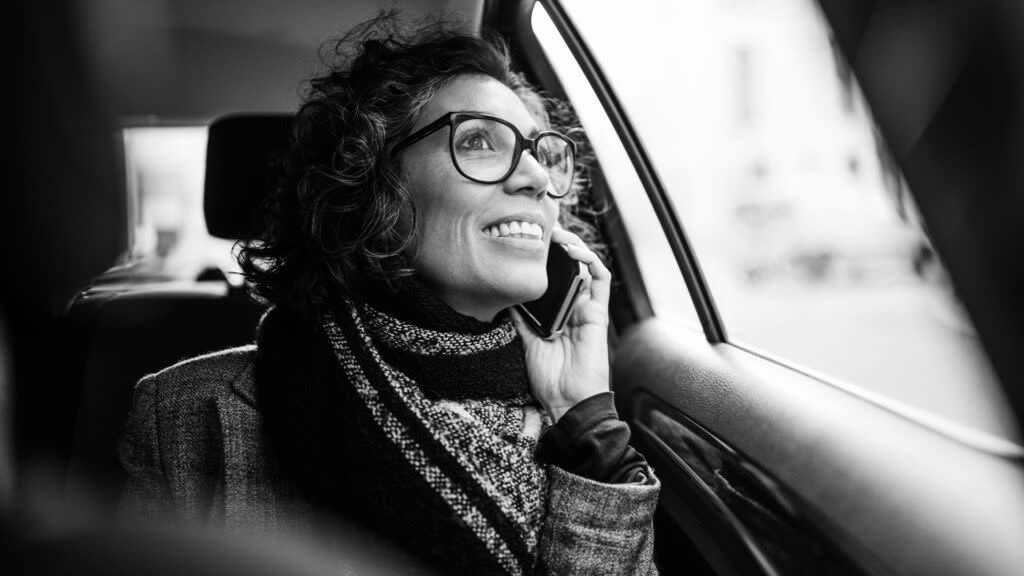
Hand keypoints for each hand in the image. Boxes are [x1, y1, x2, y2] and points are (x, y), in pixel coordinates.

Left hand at [510, 227, 610, 421]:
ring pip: (586, 266)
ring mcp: (586, 308)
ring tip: (557, 234)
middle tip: (540, 228)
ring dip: (573, 246)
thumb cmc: (549, 378)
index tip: (527, 242)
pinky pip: (601, 279)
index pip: (553, 278)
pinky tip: (575, 251)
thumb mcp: (526, 342)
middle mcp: (573, 307)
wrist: (567, 401)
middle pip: (569, 267)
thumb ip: (520, 319)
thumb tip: (504, 297)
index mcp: (557, 313)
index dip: (544, 259)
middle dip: (558, 245)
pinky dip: (591, 260)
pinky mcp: (597, 313)